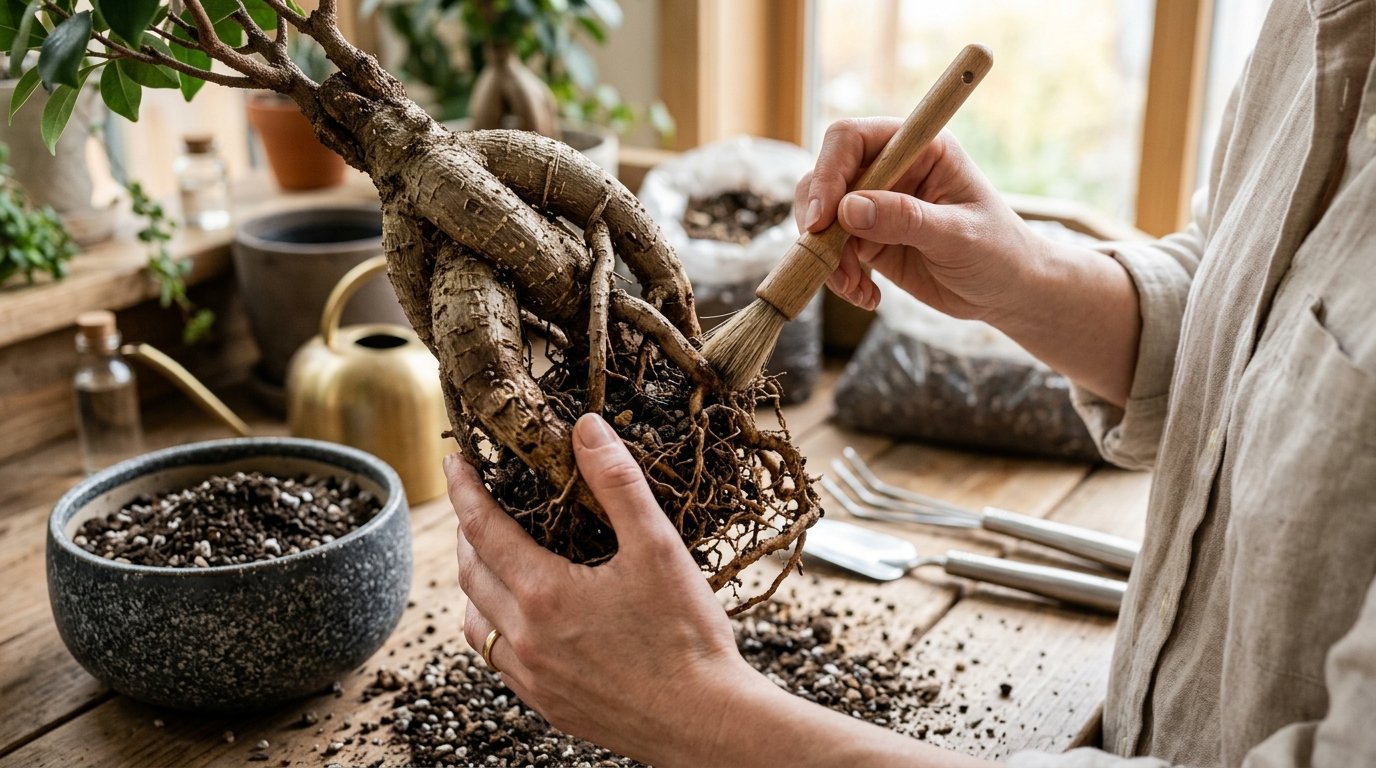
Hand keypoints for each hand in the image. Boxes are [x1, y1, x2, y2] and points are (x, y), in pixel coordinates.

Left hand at [446, 413, 760, 765]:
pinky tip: (521, 620)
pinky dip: (495, 628)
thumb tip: (586, 428)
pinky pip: (499, 660)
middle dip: (467, 532)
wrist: (706, 722)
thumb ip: (617, 482)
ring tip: (492, 560)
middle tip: (479, 504)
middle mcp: (526, 638)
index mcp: (545, 593)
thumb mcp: (658, 547)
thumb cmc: (687, 636)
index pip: (482, 529)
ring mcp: (533, 678)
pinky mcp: (549, 704)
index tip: (455, 462)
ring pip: (476, 623)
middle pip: (470, 574)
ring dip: (475, 585)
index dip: (465, 490)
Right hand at [795, 118, 1045, 319]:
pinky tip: (867, 297)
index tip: (822, 219)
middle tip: (831, 262)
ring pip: (821, 217)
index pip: (851, 139)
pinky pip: (831, 250)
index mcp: (918, 147)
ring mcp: (875, 203)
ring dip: (827, 256)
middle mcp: (891, 168)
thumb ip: (905, 219)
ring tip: (855, 288)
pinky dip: (838, 276)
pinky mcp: (867, 238)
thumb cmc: (998, 252)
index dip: (829, 173)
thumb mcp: (958, 236)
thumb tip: (848, 210)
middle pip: (825, 176)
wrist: (1007, 291)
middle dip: (820, 222)